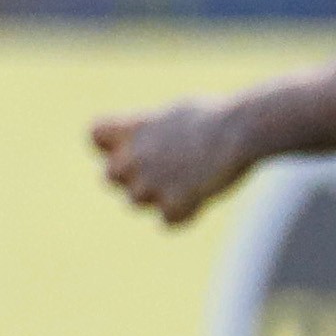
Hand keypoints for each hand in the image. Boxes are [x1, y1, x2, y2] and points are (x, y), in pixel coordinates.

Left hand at [90, 100, 252, 224]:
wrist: (240, 132)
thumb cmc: (216, 119)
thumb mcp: (176, 115)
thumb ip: (153, 131)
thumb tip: (152, 141)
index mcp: (132, 129)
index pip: (95, 135)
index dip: (110, 142)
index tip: (132, 143)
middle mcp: (131, 158)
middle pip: (109, 176)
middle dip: (132, 176)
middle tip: (168, 168)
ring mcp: (148, 184)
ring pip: (135, 202)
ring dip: (159, 196)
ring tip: (190, 178)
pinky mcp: (171, 205)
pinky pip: (169, 221)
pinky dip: (185, 213)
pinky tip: (204, 195)